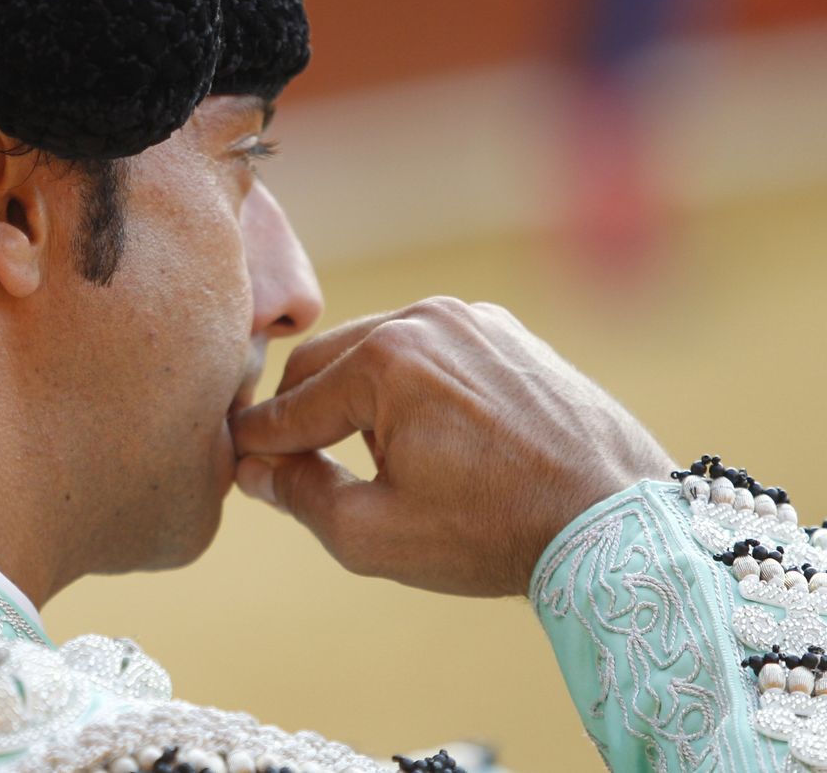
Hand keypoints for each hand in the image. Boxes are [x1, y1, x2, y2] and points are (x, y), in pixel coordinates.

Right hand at [229, 296, 674, 595]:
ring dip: (356, 397)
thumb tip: (255, 470)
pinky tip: (428, 436)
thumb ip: (300, 495)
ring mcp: (471, 318)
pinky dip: (410, 385)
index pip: (288, 405)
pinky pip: (430, 349)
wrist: (619, 523)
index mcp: (385, 360)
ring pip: (375, 350)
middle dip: (301, 414)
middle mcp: (424, 319)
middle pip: (323, 362)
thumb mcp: (375, 535)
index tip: (234, 467)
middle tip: (290, 464)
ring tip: (372, 458)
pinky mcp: (506, 332)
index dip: (255, 445)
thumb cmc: (495, 533)